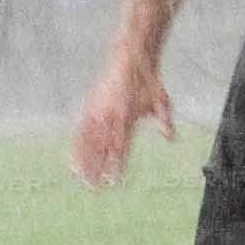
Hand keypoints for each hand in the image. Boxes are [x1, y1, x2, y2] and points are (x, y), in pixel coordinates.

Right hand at [72, 58, 174, 189]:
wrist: (131, 57)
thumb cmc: (149, 81)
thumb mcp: (162, 101)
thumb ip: (164, 121)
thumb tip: (170, 137)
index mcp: (127, 117)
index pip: (121, 148)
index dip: (117, 165)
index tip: (115, 180)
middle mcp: (110, 116)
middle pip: (101, 149)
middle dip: (98, 169)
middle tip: (96, 187)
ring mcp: (97, 111)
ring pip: (87, 142)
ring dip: (84, 161)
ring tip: (82, 178)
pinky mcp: (90, 106)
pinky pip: (81, 130)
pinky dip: (77, 145)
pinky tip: (74, 158)